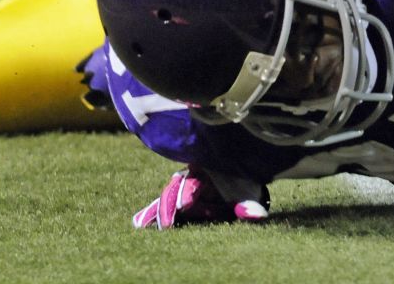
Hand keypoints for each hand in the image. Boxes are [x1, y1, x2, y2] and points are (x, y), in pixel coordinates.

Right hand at [132, 168, 269, 228]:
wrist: (242, 179)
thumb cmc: (245, 184)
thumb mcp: (250, 192)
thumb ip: (251, 204)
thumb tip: (254, 215)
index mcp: (208, 169)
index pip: (194, 179)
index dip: (189, 191)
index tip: (186, 204)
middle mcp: (192, 175)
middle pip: (176, 187)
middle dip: (171, 204)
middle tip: (167, 224)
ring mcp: (183, 185)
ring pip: (167, 195)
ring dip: (158, 210)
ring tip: (143, 225)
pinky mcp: (178, 196)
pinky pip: (165, 203)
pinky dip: (152, 211)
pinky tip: (139, 222)